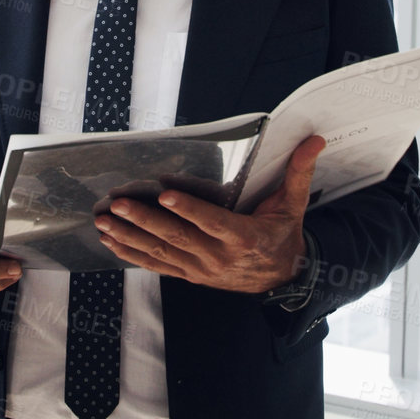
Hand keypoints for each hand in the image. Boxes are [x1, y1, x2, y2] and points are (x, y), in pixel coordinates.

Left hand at [94, 136, 324, 293]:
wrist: (283, 278)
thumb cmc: (284, 235)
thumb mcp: (294, 204)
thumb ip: (299, 172)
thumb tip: (315, 140)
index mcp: (243, 237)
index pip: (212, 222)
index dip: (188, 210)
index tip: (165, 194)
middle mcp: (219, 256)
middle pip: (177, 237)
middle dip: (144, 221)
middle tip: (117, 205)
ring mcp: (202, 269)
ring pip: (162, 253)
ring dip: (130, 237)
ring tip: (105, 222)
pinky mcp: (191, 275)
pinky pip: (158, 267)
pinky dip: (133, 255)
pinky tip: (112, 243)